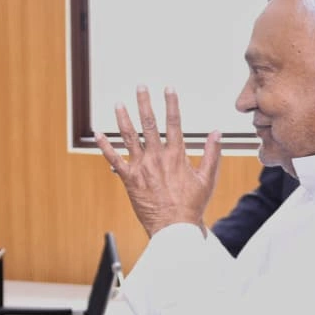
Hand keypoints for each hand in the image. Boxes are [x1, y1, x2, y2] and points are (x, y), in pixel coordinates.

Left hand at [95, 86, 220, 237]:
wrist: (174, 228)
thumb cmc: (192, 205)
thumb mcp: (208, 178)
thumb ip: (212, 153)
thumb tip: (216, 132)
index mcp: (177, 155)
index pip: (174, 122)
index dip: (171, 103)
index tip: (168, 88)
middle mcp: (157, 157)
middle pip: (149, 124)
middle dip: (144, 103)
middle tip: (140, 86)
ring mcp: (141, 167)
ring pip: (129, 137)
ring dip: (123, 119)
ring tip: (119, 103)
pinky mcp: (129, 179)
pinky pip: (114, 159)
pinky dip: (105, 146)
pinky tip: (98, 134)